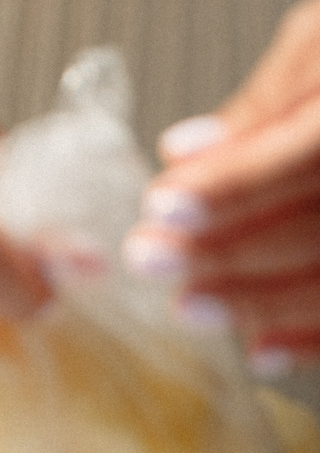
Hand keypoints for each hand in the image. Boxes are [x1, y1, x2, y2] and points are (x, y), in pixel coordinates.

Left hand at [124, 0, 319, 366]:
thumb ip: (265, 105)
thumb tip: (183, 153)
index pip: (308, 151)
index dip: (235, 182)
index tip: (162, 203)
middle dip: (233, 252)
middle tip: (150, 257)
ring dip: (267, 304)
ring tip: (192, 306)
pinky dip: (316, 337)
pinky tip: (263, 347)